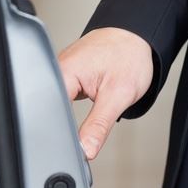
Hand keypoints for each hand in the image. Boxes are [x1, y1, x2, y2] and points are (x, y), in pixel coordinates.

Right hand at [58, 27, 153, 159]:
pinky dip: (74, 105)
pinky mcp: (67, 73)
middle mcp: (58, 68)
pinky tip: (86, 102)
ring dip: (69, 115)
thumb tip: (85, 150)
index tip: (77, 146)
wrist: (137, 37)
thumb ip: (98, 126)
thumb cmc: (130, 56)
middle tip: (87, 131)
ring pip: (56, 103)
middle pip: (50, 109)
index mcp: (64, 71)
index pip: (51, 111)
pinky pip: (63, 95)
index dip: (61, 134)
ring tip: (90, 108)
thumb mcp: (117, 96)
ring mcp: (61, 70)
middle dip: (65, 126)